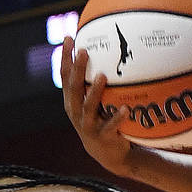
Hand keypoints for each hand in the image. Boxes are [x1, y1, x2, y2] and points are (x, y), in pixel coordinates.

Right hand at [60, 36, 136, 175]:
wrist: (106, 153)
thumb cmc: (101, 121)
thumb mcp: (95, 103)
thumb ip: (96, 84)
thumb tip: (110, 54)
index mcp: (72, 101)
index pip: (65, 76)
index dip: (66, 57)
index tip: (69, 38)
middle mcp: (76, 112)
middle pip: (74, 88)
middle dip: (77, 69)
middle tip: (84, 51)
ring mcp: (88, 126)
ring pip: (89, 107)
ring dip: (95, 91)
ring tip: (103, 75)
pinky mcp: (102, 137)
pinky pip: (110, 126)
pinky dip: (117, 118)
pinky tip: (125, 109)